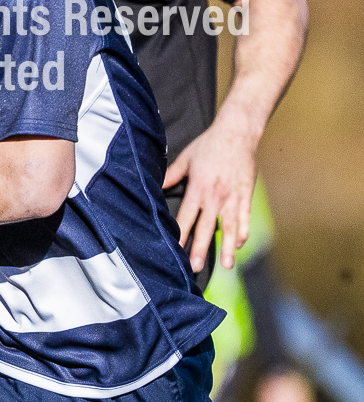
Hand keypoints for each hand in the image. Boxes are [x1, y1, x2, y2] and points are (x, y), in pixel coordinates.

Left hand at [163, 123, 255, 271]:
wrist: (237, 133)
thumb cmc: (208, 145)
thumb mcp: (185, 159)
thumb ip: (170, 175)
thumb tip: (154, 186)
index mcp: (198, 188)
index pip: (186, 217)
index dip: (179, 235)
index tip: (174, 251)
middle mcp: (215, 196)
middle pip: (206, 228)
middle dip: (201, 249)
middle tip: (195, 268)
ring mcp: (232, 197)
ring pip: (229, 228)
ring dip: (228, 248)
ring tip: (227, 265)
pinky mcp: (246, 195)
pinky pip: (244, 217)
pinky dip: (243, 232)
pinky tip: (239, 245)